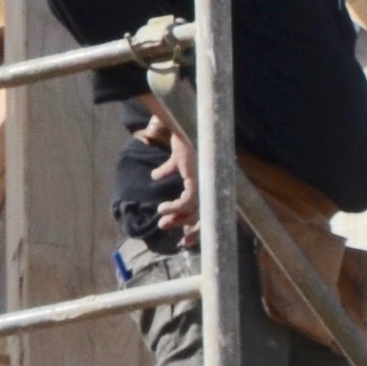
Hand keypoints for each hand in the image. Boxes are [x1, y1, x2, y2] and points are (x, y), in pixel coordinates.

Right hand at [135, 105, 200, 239]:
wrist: (183, 126)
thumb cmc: (182, 140)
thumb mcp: (176, 160)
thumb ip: (169, 170)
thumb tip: (154, 177)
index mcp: (209, 185)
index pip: (209, 212)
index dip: (198, 227)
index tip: (185, 240)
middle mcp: (211, 186)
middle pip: (206, 216)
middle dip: (192, 229)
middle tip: (179, 239)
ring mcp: (206, 183)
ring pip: (195, 211)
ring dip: (177, 218)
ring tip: (162, 221)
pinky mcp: (197, 178)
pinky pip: (188, 201)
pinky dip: (175, 207)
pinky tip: (162, 208)